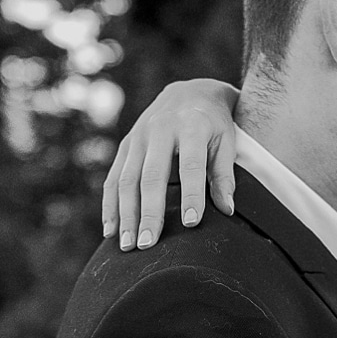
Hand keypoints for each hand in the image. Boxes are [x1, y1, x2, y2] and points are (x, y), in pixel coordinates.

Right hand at [101, 79, 240, 249]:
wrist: (191, 92)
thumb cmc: (214, 123)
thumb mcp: (226, 141)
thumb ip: (224, 174)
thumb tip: (226, 209)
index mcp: (191, 126)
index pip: (190, 165)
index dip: (191, 195)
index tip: (192, 223)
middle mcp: (160, 130)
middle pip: (151, 176)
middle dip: (148, 213)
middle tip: (148, 244)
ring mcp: (138, 137)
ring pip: (126, 180)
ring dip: (125, 215)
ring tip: (127, 246)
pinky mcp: (125, 145)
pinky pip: (113, 178)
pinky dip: (110, 206)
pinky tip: (111, 231)